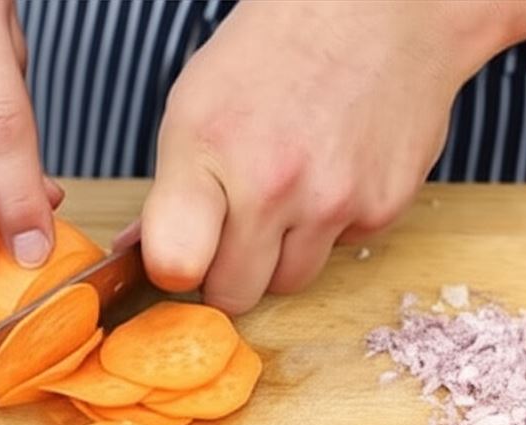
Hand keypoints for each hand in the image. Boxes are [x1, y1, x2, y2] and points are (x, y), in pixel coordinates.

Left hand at [139, 1, 488, 313]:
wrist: (381, 11)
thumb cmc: (274, 51)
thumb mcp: (196, 104)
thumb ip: (171, 189)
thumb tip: (141, 253)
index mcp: (211, 149)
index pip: (176, 263)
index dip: (171, 272)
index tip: (177, 260)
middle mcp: (274, 183)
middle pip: (235, 294)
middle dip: (226, 273)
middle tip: (231, 230)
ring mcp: (335, 200)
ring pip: (290, 283)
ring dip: (279, 256)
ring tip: (285, 194)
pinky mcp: (384, 209)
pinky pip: (341, 252)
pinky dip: (330, 229)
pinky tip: (330, 174)